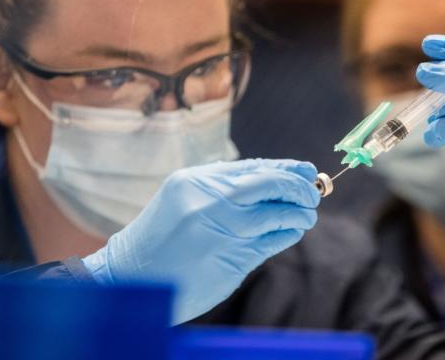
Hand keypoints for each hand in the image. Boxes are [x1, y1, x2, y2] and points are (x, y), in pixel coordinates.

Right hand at [82, 159, 319, 323]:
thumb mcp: (184, 197)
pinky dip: (286, 235)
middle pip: (270, 185)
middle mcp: (210, 202)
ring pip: (276, 215)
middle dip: (298, 187)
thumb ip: (223, 187)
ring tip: (307, 215)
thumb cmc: (162, 236)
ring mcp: (221, 230)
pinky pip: (270, 242)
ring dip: (299, 214)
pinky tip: (291, 232)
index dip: (286, 168)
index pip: (254, 168)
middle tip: (312, 194)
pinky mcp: (230, 259)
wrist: (132, 275)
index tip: (307, 170)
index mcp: (197, 181)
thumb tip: (274, 178)